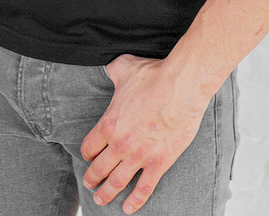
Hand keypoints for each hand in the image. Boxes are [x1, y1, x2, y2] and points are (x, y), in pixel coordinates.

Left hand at [80, 53, 211, 213]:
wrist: (181, 85)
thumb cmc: (153, 75)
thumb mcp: (124, 67)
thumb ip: (112, 70)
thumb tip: (108, 67)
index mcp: (108, 123)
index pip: (89, 147)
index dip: (87, 153)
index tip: (88, 156)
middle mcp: (120, 144)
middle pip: (99, 168)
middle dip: (92, 178)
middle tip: (89, 183)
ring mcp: (139, 156)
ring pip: (117, 182)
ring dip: (106, 193)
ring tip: (100, 200)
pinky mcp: (159, 163)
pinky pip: (144, 188)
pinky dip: (135, 201)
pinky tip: (128, 208)